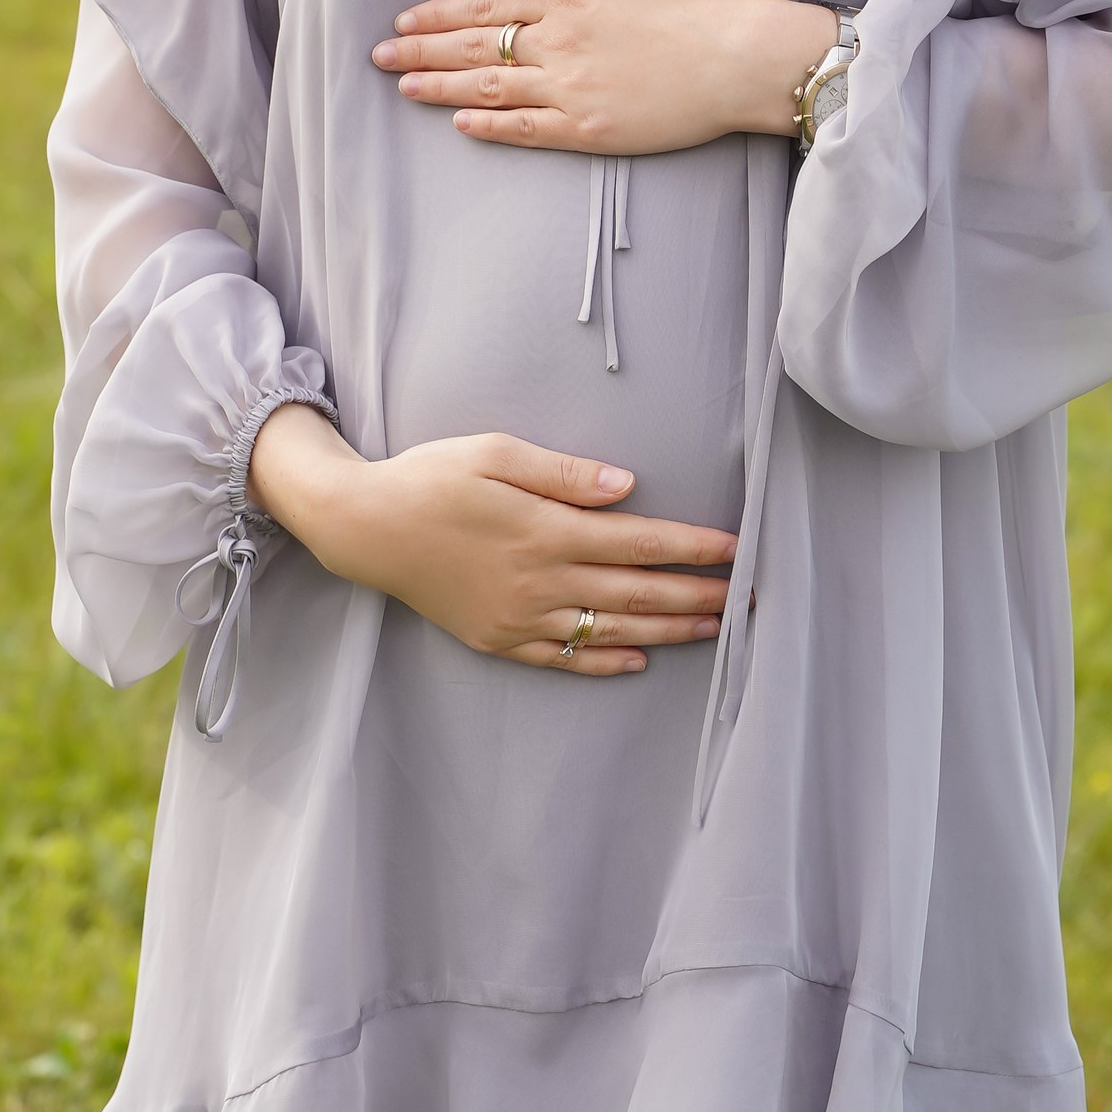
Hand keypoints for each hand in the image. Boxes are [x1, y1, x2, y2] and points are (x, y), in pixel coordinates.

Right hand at [246, 402, 733, 675]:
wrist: (364, 527)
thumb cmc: (430, 477)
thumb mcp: (496, 452)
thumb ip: (565, 473)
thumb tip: (629, 487)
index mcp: (546, 531)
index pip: (640, 543)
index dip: (693, 549)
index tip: (736, 550)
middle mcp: (540, 581)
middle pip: (636, 592)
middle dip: (697, 595)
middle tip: (747, 599)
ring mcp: (519, 617)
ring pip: (609, 628)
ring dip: (666, 630)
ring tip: (712, 630)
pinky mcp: (497, 638)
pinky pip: (563, 657)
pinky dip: (605, 659)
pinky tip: (638, 658)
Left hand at [373, 0, 834, 158]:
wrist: (740, 58)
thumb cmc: (700, 1)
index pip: (486, 4)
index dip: (440, 14)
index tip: (406, 20)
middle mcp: (557, 42)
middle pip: (473, 47)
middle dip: (420, 50)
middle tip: (378, 56)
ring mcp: (569, 89)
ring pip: (487, 89)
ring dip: (440, 89)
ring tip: (403, 87)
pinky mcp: (588, 129)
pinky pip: (525, 129)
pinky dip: (488, 127)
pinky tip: (459, 126)